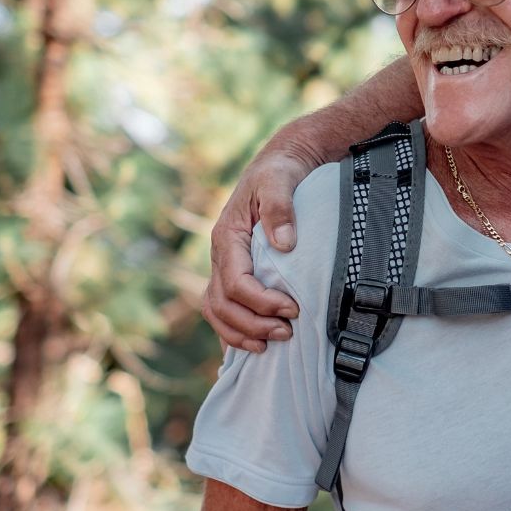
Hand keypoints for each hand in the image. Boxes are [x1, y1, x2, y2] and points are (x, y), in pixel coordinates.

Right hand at [204, 144, 319, 351]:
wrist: (280, 165)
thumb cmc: (280, 173)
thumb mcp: (280, 180)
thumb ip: (279, 208)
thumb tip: (284, 244)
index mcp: (227, 237)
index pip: (235, 282)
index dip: (262, 302)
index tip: (293, 309)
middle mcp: (220, 255)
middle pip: (222, 304)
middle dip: (253, 324)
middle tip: (288, 333)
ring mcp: (224, 265)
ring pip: (216, 311)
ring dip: (241, 333)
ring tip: (271, 345)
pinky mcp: (234, 271)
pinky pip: (223, 308)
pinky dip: (233, 331)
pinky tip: (252, 345)